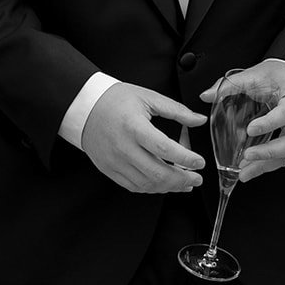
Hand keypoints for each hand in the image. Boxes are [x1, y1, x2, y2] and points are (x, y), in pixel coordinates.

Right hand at [81, 83, 206, 193]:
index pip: (165, 149)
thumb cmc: (115, 100)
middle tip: (196, 178)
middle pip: (157, 173)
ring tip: (184, 183)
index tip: (199, 163)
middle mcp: (124, 147)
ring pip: (146, 184)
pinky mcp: (109, 170)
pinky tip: (163, 183)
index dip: (186, 159)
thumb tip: (198, 120)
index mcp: (134, 127)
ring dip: (169, 187)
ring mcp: (115, 162)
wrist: (85, 107)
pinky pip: (133, 186)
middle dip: (182, 180)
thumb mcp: (148, 97)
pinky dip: (152, 188)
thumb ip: (176, 110)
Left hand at [200, 62, 284, 183]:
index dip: (270, 123)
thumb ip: (232, 84)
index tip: (251, 130)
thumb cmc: (279, 76)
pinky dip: (268, 164)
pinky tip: (251, 170)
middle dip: (270, 152)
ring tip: (244, 172)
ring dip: (267, 164)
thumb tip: (206, 96)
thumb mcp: (257, 74)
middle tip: (248, 157)